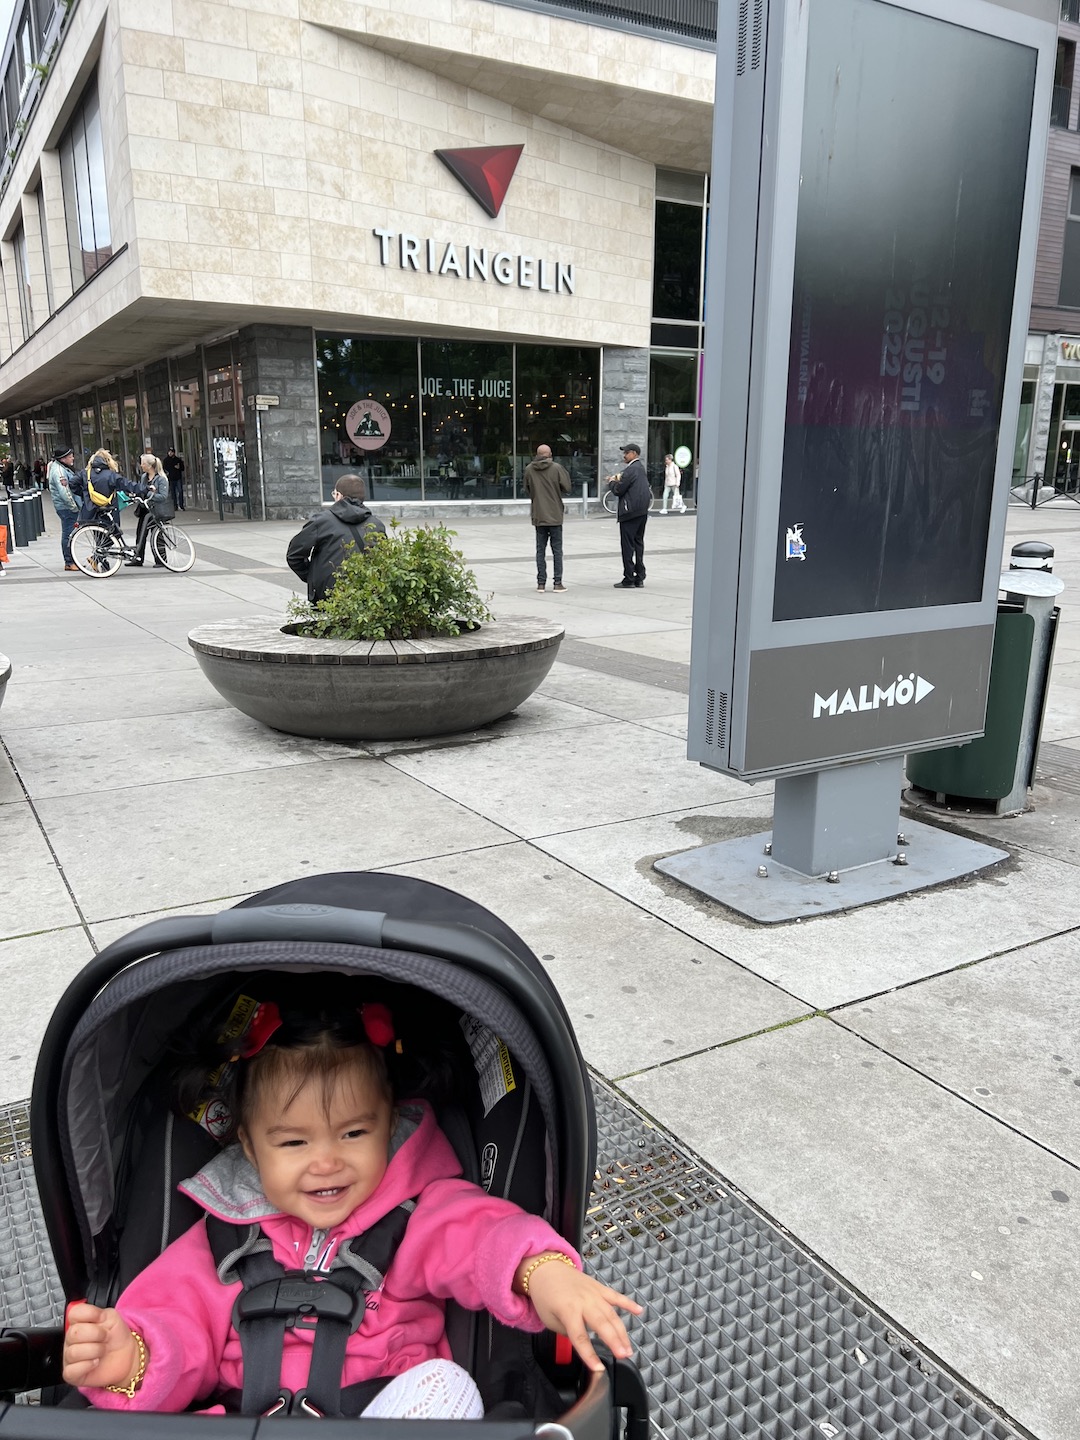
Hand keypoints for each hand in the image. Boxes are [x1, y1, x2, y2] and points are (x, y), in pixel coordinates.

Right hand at [63, 1302, 141, 1389]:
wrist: (126, 1356)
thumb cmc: (117, 1336)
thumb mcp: (112, 1317)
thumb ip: (100, 1312)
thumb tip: (91, 1313)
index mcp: (79, 1323)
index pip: (73, 1313)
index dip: (89, 1314)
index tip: (101, 1318)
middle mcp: (71, 1339)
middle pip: (73, 1333)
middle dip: (96, 1334)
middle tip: (105, 1337)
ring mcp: (69, 1357)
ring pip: (73, 1352)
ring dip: (95, 1350)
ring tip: (102, 1351)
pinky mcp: (71, 1374)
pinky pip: (71, 1370)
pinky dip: (87, 1366)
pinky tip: (96, 1362)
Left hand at [517, 1256, 642, 1371]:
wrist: (546, 1268)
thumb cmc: (545, 1296)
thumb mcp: (549, 1320)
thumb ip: (567, 1332)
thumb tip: (583, 1342)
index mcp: (568, 1310)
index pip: (580, 1337)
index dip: (589, 1354)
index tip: (598, 1369)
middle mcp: (583, 1301)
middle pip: (601, 1324)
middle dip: (614, 1341)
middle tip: (624, 1356)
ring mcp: (593, 1293)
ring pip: (611, 1314)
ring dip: (622, 1332)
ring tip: (628, 1349)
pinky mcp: (599, 1287)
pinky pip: (615, 1296)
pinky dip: (628, 1303)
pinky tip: (639, 1311)